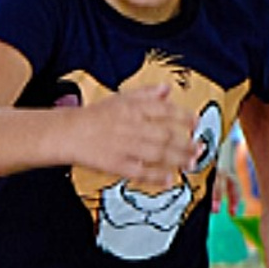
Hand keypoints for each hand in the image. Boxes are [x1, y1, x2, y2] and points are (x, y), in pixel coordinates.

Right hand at [68, 82, 193, 191]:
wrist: (68, 133)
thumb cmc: (95, 116)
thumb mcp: (121, 98)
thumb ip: (146, 94)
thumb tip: (167, 89)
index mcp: (133, 109)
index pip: (164, 110)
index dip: (184, 117)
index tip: (197, 122)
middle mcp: (132, 127)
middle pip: (165, 135)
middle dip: (186, 143)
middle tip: (200, 148)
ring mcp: (125, 147)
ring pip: (157, 154)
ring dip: (177, 159)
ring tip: (191, 163)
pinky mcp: (116, 164)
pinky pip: (140, 172)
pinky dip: (155, 176)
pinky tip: (168, 179)